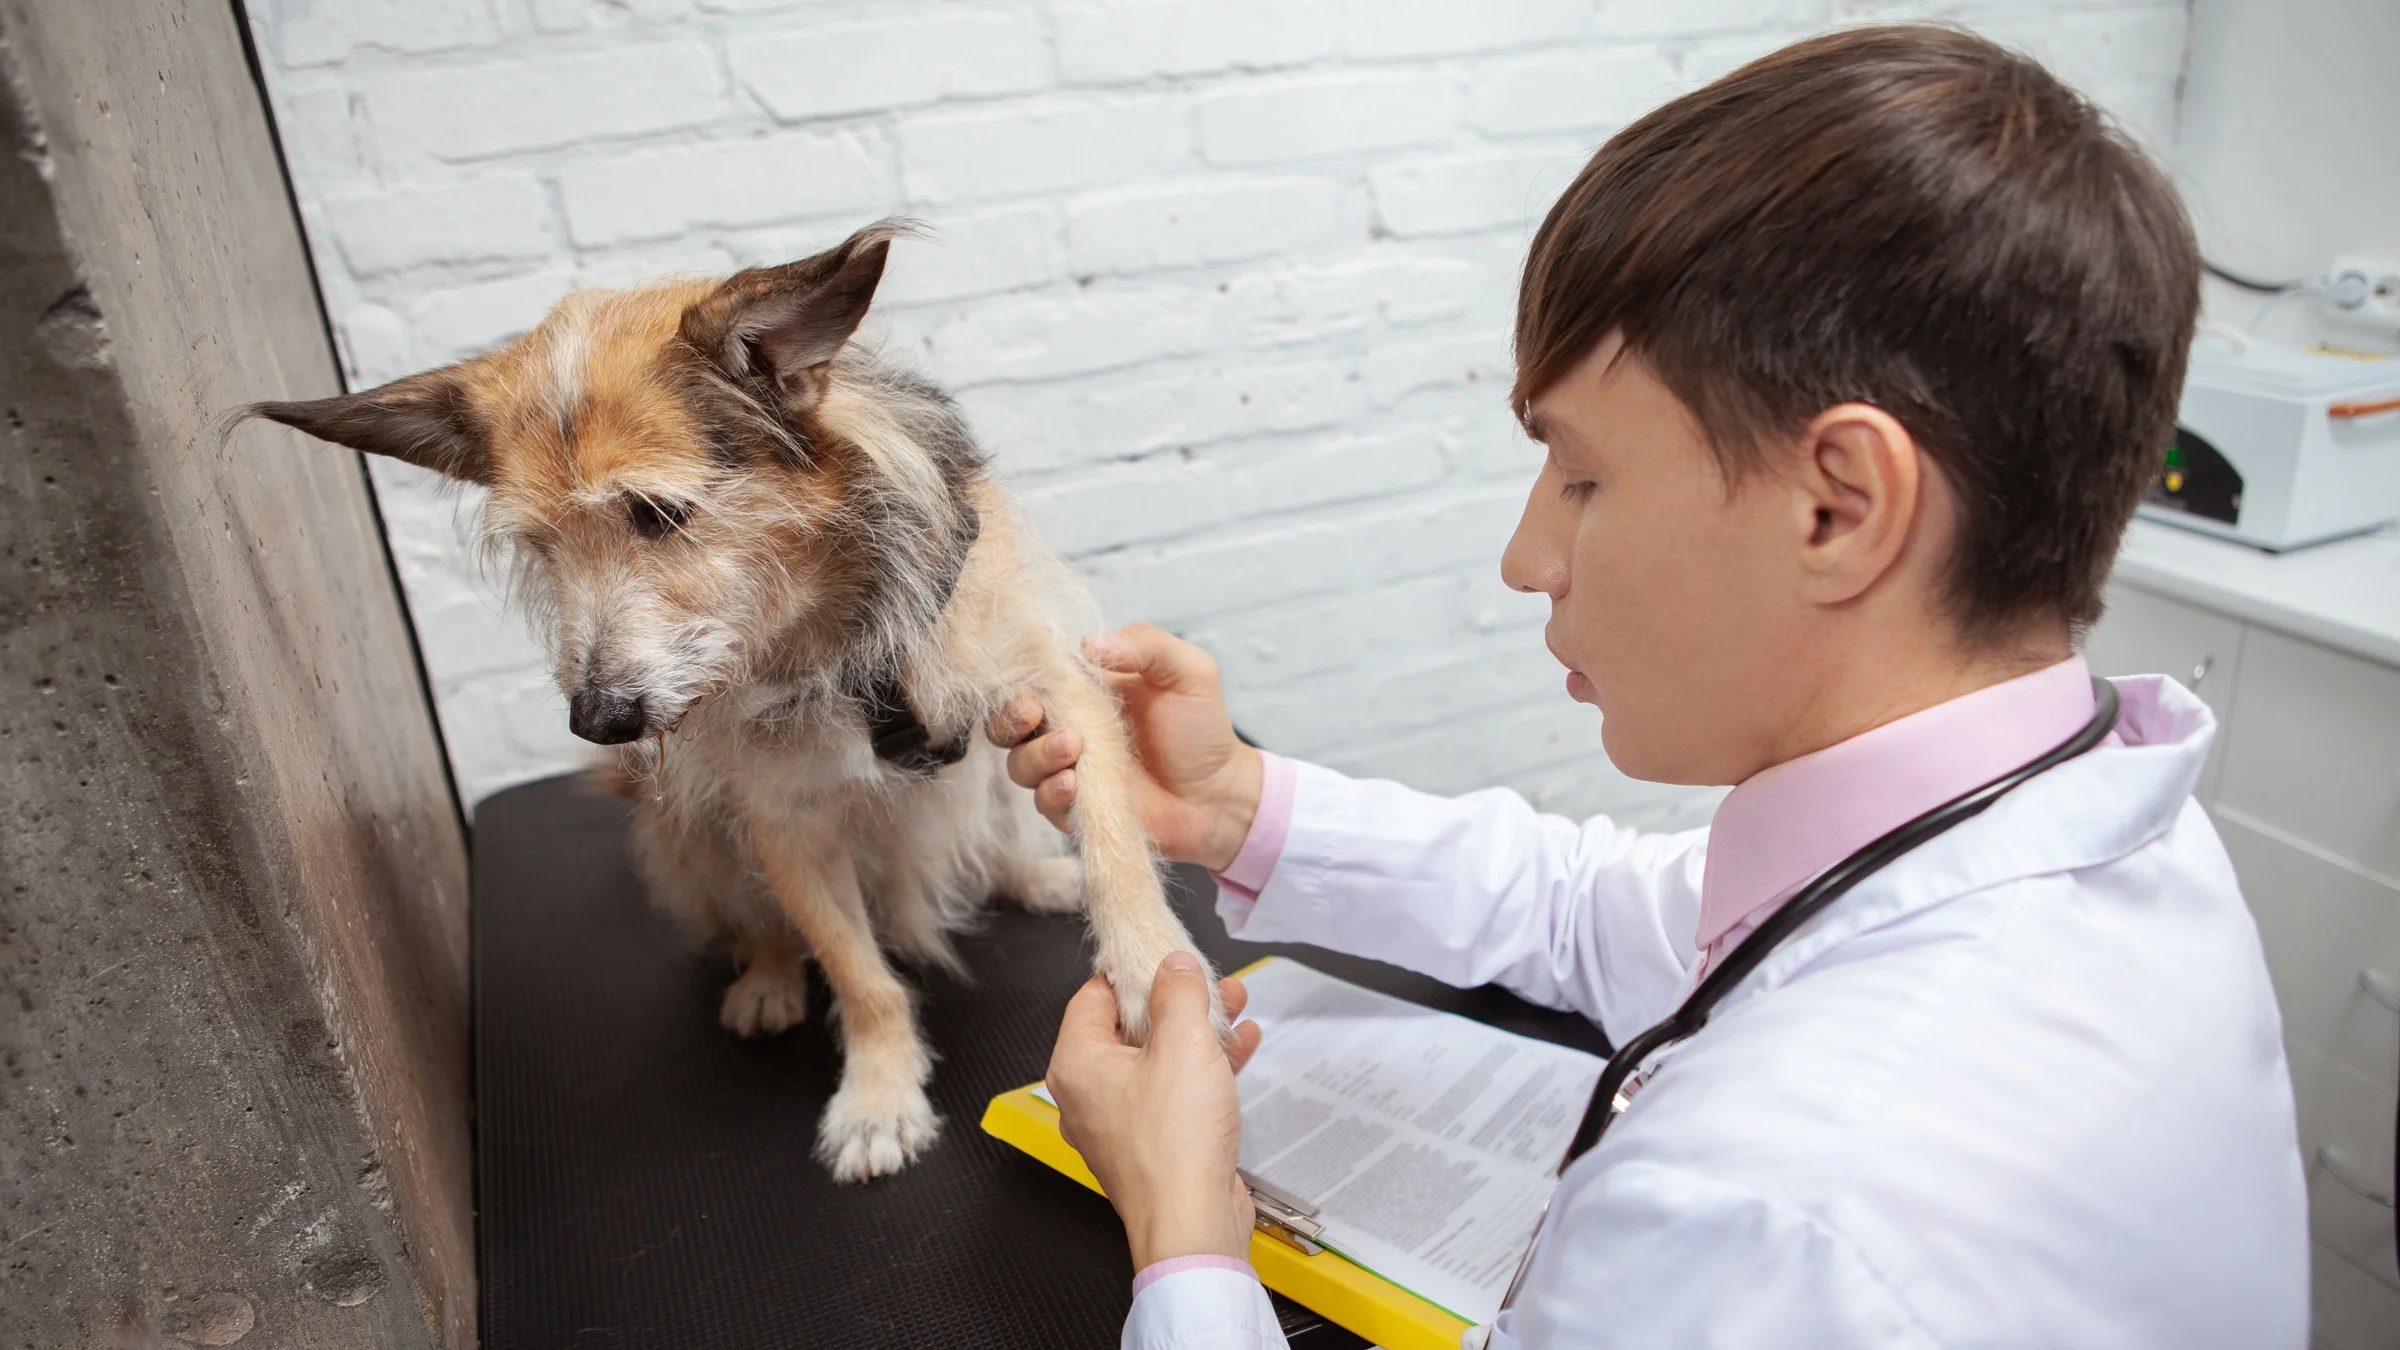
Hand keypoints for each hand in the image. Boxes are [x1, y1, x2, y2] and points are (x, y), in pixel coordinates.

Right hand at [989, 623, 1263, 870]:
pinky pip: (1043, 802)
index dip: (1021, 678)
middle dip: (1010, 717)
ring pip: (1020, 764)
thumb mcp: (1187, 671)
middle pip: (1009, 723)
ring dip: (1037, 755)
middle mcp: (1068, 727)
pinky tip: (1074, 784)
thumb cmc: (1202, 728)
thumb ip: (1144, 645)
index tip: (1033, 682)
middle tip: (1034, 713)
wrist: (1220, 793)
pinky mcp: (1075, 809)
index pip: (1033, 678)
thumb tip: (1089, 644)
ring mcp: (1068, 770)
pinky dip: (1051, 793)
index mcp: (1085, 689)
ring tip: (1074, 748)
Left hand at [1046, 952, 1266, 1269]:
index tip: (1162, 952)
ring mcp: (1120, 1122)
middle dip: (1175, 1000)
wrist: (1192, 1222)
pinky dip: (1203, 1068)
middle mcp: (1089, 1094)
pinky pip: (1173, 1092)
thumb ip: (1177, 993)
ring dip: (1197, 1031)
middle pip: (1128, 1027)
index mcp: (1077, 1064)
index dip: (1131, 969)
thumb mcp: (1183, 1043)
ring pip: (1157, 1059)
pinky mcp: (1152, 1144)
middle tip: (1208, 981)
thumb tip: (1173, 964)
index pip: (1092, 996)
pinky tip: (1241, 1048)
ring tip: (1235, 1007)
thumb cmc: (1174, 1144)